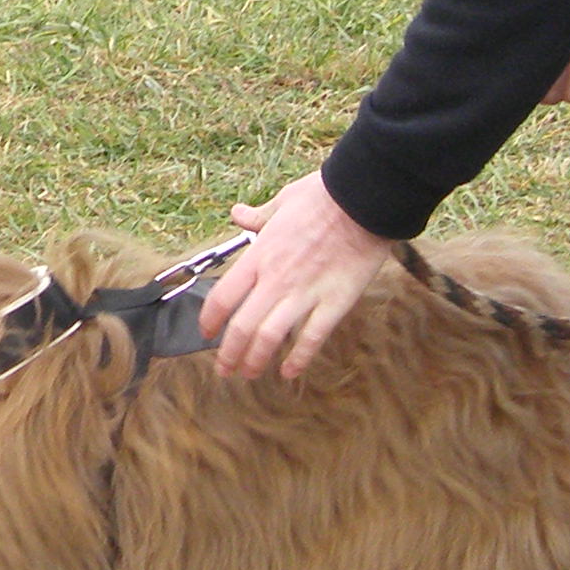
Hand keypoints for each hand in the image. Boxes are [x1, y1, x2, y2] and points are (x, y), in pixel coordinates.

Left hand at [200, 171, 397, 380]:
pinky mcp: (335, 302)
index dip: (209, 320)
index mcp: (260, 255)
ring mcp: (305, 293)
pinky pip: (312, 338)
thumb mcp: (283, 200)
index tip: (206, 332)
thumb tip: (238, 213)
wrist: (364, 199)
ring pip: (270, 338)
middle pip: (242, 327)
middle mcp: (276, 279)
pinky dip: (299, 359)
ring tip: (250, 373)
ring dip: (256, 361)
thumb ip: (259, 215)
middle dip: (229, 354)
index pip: (222, 297)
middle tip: (225, 369)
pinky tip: (289, 372)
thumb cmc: (324, 196)